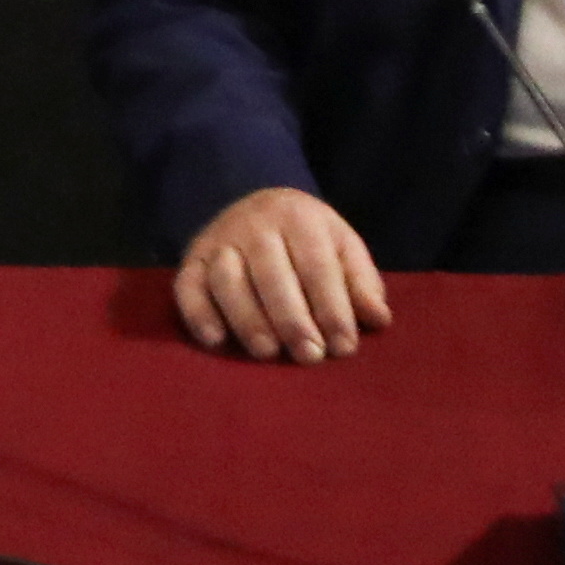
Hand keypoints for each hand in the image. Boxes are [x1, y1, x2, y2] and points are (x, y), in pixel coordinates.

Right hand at [173, 186, 395, 362]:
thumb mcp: (343, 247)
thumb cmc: (311, 238)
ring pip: (228, 280)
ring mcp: (218, 239)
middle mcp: (254, 223)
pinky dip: (198, 314)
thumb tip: (376, 319)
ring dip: (247, 319)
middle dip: (292, 320)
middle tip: (309, 356)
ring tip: (268, 352)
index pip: (317, 266)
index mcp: (299, 216)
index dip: (332, 309)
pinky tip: (216, 340)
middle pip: (271, 274)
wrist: (260, 207)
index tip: (344, 347)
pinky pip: (187, 286)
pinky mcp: (191, 258)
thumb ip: (362, 282)